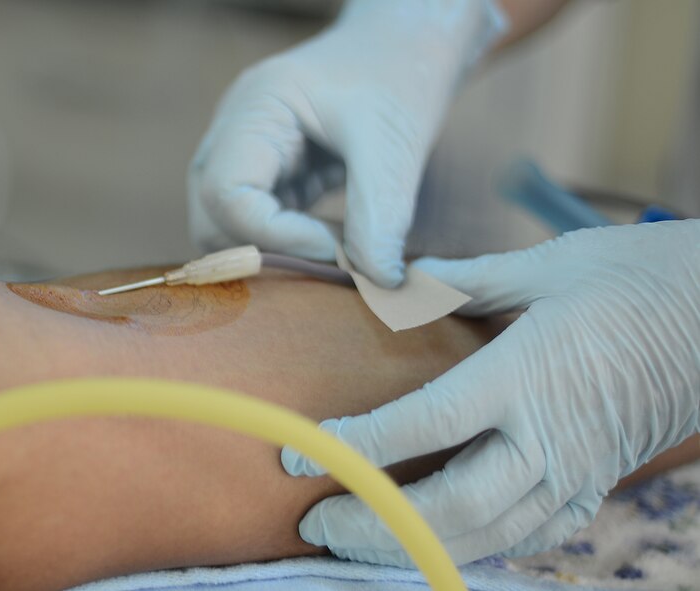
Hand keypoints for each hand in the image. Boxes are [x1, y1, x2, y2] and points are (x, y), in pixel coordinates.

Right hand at [188, 0, 506, 286]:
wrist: (407, 45)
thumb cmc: (400, 75)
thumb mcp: (394, 143)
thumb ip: (380, 216)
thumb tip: (377, 283)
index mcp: (255, 109)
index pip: (226, 193)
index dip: (274, 236)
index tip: (335, 249)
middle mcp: (234, 131)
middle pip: (211, 217)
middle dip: (264, 250)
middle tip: (331, 260)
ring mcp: (245, 152)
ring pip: (226, 227)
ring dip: (274, 249)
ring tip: (336, 247)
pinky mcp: (267, 172)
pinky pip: (256, 223)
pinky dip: (289, 241)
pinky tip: (334, 236)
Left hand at [281, 220, 699, 564]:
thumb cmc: (634, 277)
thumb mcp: (547, 265)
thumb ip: (465, 280)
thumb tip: (401, 279)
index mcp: (525, 373)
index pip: (424, 424)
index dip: (356, 444)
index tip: (301, 450)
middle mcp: (548, 435)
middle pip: (449, 503)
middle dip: (375, 522)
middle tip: (315, 523)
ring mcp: (577, 470)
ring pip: (487, 534)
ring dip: (416, 545)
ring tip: (357, 543)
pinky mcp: (596, 485)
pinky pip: (529, 533)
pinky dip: (475, 543)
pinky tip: (437, 539)